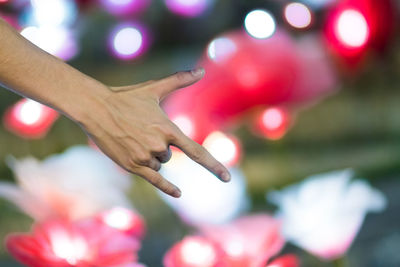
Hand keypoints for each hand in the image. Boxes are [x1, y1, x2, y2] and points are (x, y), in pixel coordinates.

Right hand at [81, 68, 230, 197]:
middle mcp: (159, 146)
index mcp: (168, 129)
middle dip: (160, 148)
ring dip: (151, 157)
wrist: (96, 108)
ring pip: (160, 165)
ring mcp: (145, 157)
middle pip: (170, 157)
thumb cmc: (126, 97)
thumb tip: (202, 70)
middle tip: (141, 132)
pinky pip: (155, 180)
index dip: (213, 166)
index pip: (196, 152)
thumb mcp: (154, 88)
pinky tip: (180, 194)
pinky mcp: (133, 166)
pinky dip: (167, 187)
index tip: (227, 178)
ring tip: (133, 139)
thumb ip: (180, 80)